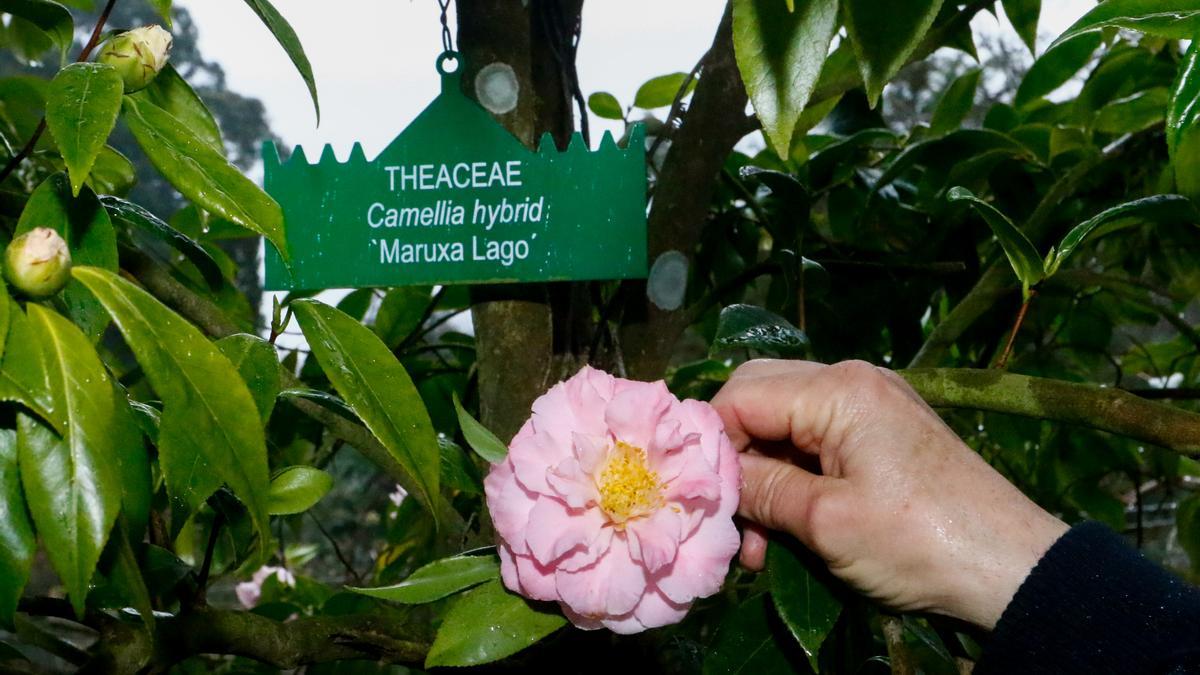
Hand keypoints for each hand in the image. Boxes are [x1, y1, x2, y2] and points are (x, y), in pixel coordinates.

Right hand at [711, 359, 1067, 628]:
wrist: (1012, 567)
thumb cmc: (917, 541)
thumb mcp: (825, 521)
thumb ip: (760, 489)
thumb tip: (711, 477)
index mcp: (838, 389)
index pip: (740, 396)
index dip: (712, 446)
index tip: (703, 501)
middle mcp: (852, 381)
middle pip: (759, 399)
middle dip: (735, 459)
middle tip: (728, 518)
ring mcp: (871, 406)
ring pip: (784, 425)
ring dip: (763, 478)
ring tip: (758, 544)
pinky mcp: (883, 434)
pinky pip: (816, 442)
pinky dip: (794, 480)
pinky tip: (788, 527)